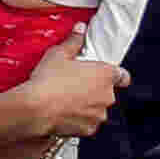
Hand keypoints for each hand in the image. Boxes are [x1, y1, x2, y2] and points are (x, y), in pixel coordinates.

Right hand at [0, 52, 123, 145]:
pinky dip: (79, 119)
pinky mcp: (89, 129)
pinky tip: (64, 112)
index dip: (116, 76)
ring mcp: (99, 114)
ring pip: (97, 108)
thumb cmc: (48, 80)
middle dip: (94, 89)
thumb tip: (80, 29)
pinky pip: (88, 122)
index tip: (105, 75)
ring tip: (66, 99)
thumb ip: (73, 41)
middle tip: (74, 84)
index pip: (123, 76)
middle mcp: (107, 96)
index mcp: (104, 74)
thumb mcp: (58, 54)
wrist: (36, 109)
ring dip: (87, 105)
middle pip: (106, 92)